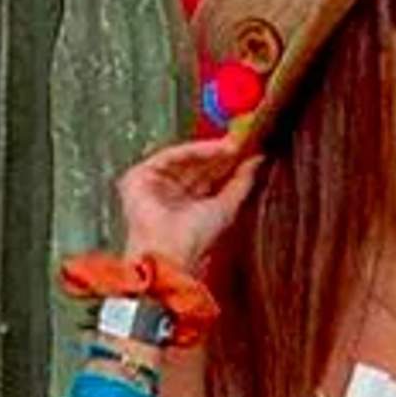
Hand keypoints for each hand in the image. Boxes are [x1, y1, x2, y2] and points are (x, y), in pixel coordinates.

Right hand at [117, 127, 264, 279]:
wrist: (169, 254)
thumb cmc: (194, 243)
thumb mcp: (226, 208)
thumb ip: (241, 183)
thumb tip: (256, 160)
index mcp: (185, 208)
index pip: (207, 178)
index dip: (227, 164)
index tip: (248, 151)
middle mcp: (168, 196)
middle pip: (196, 166)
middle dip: (220, 154)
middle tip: (243, 142)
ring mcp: (153, 186)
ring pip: (184, 159)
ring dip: (210, 150)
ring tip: (234, 145)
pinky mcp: (139, 177)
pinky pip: (170, 156)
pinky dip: (194, 150)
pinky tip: (216, 148)